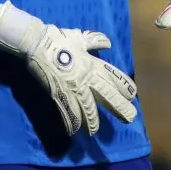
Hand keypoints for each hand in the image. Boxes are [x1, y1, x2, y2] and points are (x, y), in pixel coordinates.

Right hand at [0, 1, 137, 135]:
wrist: (37, 42)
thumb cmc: (59, 39)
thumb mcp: (80, 37)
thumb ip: (95, 41)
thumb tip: (108, 43)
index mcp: (93, 64)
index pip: (113, 77)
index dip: (124, 86)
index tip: (133, 95)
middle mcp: (86, 78)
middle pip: (106, 95)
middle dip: (119, 107)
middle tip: (130, 118)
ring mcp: (72, 87)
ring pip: (87, 108)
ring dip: (92, 121)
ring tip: (95, 132)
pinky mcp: (58, 94)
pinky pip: (67, 111)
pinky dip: (70, 122)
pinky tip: (73, 131)